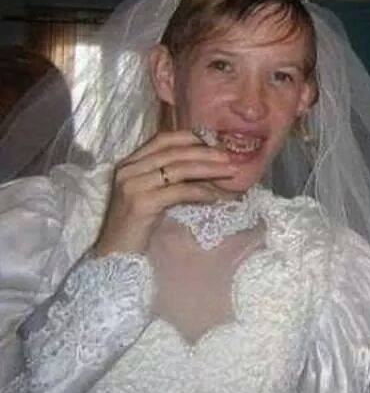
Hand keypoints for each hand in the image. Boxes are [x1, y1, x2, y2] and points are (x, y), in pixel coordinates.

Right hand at [95, 131, 237, 255]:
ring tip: (231, 173)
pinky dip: (201, 191)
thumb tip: (211, 166)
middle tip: (230, 157)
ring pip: (179, 170)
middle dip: (206, 153)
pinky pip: (179, 192)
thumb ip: (170, 177)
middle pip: (175, 153)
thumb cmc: (138, 224)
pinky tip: (216, 196)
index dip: (190, 137)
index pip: (163, 138)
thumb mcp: (152, 193)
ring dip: (210, 170)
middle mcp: (128, 169)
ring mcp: (133, 185)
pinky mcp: (141, 203)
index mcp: (129, 162)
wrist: (115, 254)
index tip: (215, 142)